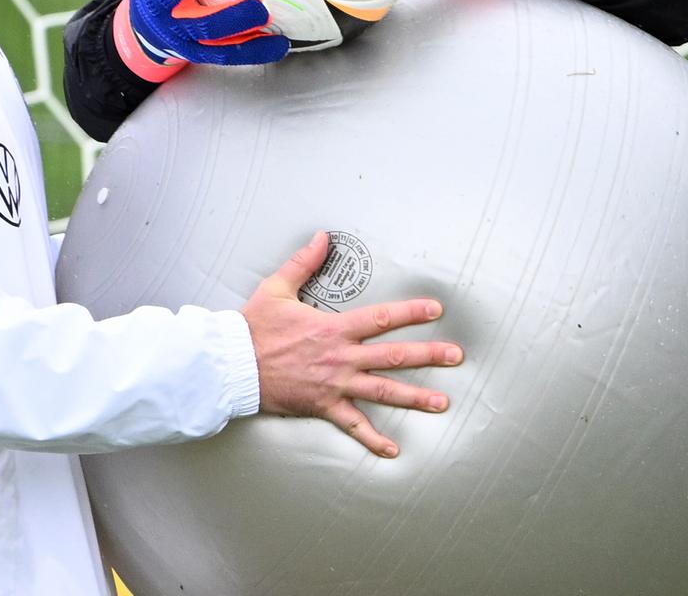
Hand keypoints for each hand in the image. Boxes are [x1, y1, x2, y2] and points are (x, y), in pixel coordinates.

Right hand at [241, 231, 462, 458]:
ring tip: (442, 402)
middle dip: (428, 356)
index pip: (381, 318)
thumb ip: (303, 262)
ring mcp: (335, 384)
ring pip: (382, 392)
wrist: (232, 365)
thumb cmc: (254, 327)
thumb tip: (322, 237)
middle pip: (393, 357)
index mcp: (334, 328)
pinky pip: (353, 426)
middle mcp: (341, 357)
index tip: (435, 310)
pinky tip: (394, 450)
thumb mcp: (277, 287)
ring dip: (415, 398)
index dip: (410, 313)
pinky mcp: (323, 406)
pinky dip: (373, 440)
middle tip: (455, 356)